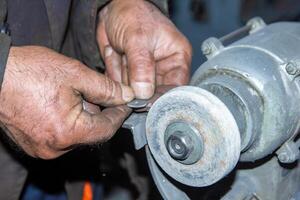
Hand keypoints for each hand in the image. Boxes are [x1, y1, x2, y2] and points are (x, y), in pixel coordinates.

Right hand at [0, 46, 133, 158]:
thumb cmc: (27, 72)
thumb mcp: (75, 74)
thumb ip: (106, 88)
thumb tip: (127, 96)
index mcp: (67, 133)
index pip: (107, 129)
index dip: (120, 114)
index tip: (126, 102)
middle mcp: (54, 148)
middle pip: (91, 132)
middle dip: (99, 112)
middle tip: (97, 91)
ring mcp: (42, 149)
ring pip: (77, 133)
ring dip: (83, 116)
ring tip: (73, 93)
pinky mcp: (33, 144)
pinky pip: (62, 135)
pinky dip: (68, 121)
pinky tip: (61, 102)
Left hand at [97, 0, 191, 98]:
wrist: (110, 8)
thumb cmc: (132, 14)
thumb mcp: (137, 38)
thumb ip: (141, 66)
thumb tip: (144, 94)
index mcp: (177, 57)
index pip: (176, 86)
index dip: (162, 97)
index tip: (145, 102)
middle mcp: (164, 68)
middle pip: (155, 93)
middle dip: (138, 90)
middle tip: (127, 80)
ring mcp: (145, 73)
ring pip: (135, 91)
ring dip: (123, 77)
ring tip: (120, 53)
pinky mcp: (129, 74)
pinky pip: (121, 85)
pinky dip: (113, 74)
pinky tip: (113, 53)